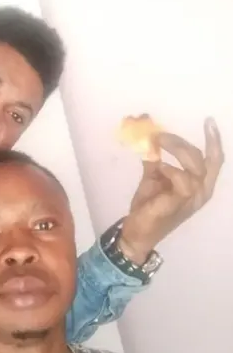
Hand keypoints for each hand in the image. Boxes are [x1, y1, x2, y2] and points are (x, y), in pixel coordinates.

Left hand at [119, 118, 223, 263]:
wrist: (136, 231)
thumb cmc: (149, 205)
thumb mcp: (154, 176)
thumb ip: (155, 156)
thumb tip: (147, 133)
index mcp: (199, 184)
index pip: (214, 160)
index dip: (215, 140)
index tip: (209, 121)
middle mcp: (202, 191)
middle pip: (205, 159)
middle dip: (182, 143)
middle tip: (160, 135)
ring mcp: (192, 199)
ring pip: (196, 168)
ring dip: (177, 151)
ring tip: (157, 144)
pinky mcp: (180, 204)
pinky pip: (184, 182)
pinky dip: (172, 170)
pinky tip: (160, 167)